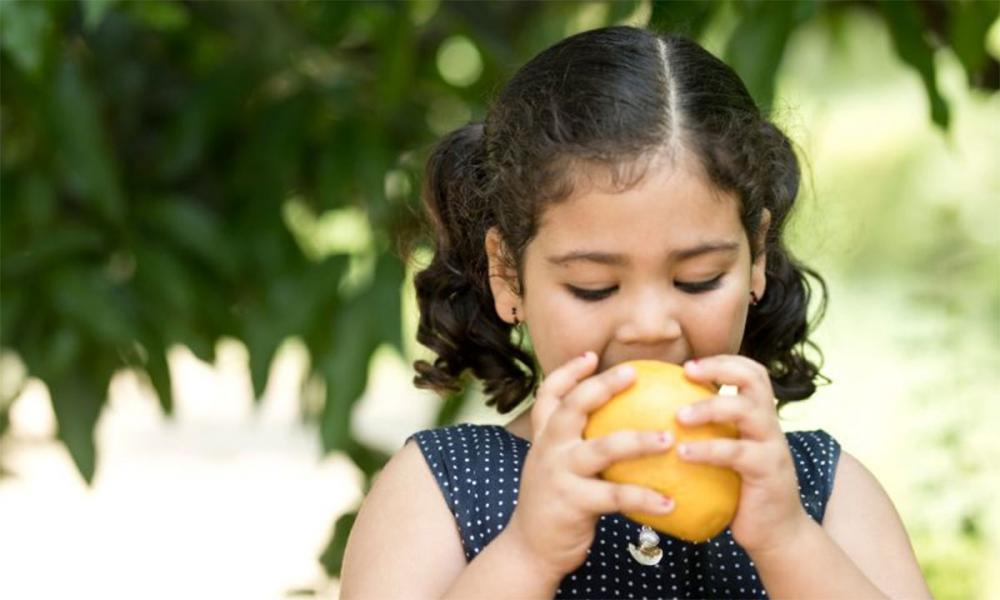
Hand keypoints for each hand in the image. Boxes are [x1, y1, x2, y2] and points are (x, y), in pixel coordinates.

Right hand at [506, 352, 676, 580]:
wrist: (530, 550)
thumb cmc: (556, 505)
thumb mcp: (556, 467)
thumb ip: (578, 445)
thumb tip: (625, 424)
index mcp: (545, 438)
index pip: (549, 395)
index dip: (567, 372)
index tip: (591, 356)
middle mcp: (548, 449)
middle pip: (574, 406)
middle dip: (603, 386)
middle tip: (634, 373)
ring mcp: (558, 474)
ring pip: (602, 448)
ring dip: (638, 441)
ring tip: (669, 440)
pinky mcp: (572, 502)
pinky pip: (615, 496)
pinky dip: (644, 498)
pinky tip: (670, 502)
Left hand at [677, 355, 810, 555]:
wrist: (776, 531)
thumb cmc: (740, 490)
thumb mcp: (726, 454)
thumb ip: (706, 433)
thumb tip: (652, 418)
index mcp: (758, 415)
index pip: (750, 372)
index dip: (722, 361)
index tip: (687, 365)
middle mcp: (769, 423)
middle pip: (755, 378)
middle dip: (720, 368)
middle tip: (686, 373)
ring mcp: (772, 445)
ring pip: (746, 410)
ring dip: (710, 407)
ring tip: (678, 416)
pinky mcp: (768, 470)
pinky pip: (736, 452)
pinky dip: (708, 449)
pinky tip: (682, 453)